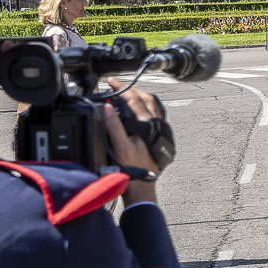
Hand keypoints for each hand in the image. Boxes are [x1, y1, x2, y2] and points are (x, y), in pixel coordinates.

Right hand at [102, 78, 163, 202]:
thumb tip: (107, 107)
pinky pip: (156, 115)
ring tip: (128, 94)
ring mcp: (160, 131)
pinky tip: (139, 111)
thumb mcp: (120, 147)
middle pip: (146, 99)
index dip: (121, 88)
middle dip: (132, 89)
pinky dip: (147, 107)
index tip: (111, 81)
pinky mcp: (160, 137)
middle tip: (118, 85)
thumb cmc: (132, 169)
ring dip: (141, 97)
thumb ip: (114, 126)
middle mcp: (158, 125)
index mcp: (148, 124)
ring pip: (154, 106)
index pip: (134, 99)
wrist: (142, 186)